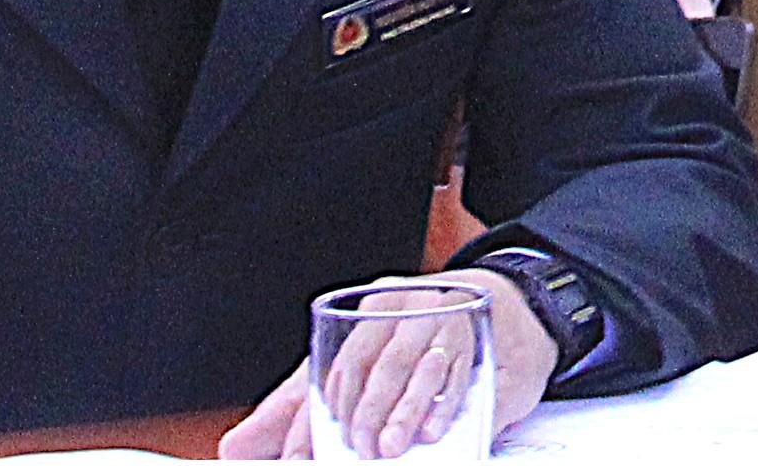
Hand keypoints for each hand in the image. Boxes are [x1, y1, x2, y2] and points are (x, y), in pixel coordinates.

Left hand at [220, 271, 554, 455]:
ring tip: (388, 448)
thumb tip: (241, 444)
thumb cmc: (430, 338)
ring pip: (413, 369)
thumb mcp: (368, 361)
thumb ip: (310, 399)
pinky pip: (456, 372)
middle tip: (358, 451)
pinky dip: (440, 406)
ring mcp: (446, 318)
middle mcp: (407, 307)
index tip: (301, 455)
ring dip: (399, 415)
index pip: (333, 366)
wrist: (515, 306)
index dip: (313, 417)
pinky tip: (429, 430)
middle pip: (372, 366)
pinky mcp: (481, 337)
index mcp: (373, 307)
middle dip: (361, 417)